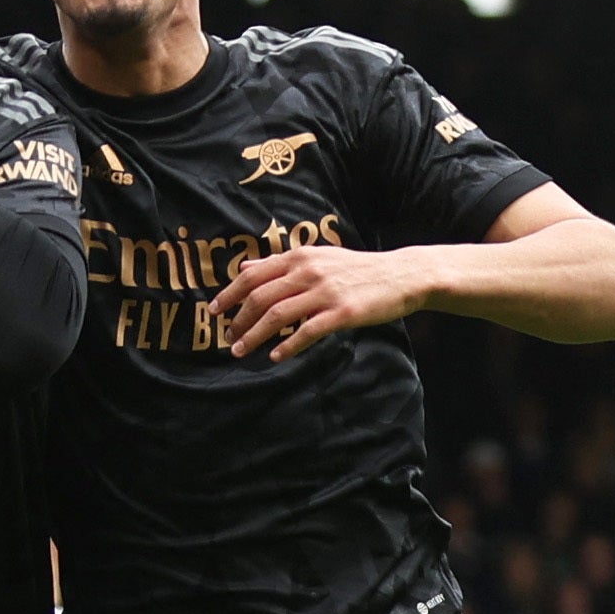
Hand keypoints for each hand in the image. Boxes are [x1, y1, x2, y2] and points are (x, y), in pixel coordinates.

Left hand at [211, 245, 427, 361]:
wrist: (401, 275)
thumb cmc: (355, 268)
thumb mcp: (316, 257)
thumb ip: (279, 263)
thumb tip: (245, 266)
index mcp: (299, 257)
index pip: (252, 275)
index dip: (229, 294)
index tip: (213, 311)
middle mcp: (308, 271)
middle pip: (260, 297)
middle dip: (238, 320)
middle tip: (227, 337)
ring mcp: (325, 292)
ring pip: (277, 316)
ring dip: (254, 336)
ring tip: (241, 350)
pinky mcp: (342, 313)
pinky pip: (306, 332)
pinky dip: (287, 345)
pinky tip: (276, 356)